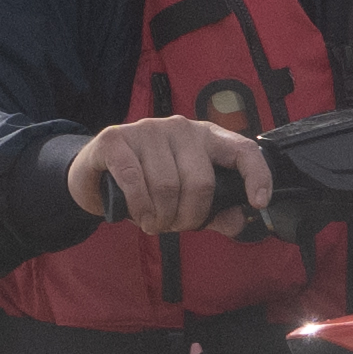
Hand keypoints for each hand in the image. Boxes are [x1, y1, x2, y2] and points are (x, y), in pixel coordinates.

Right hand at [73, 111, 278, 236]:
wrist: (94, 175)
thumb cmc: (147, 185)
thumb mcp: (185, 200)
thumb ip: (214, 211)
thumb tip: (239, 221)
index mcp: (205, 137)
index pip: (242, 149)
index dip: (257, 175)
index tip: (259, 201)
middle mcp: (180, 127)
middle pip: (200, 181)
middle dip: (188, 216)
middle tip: (173, 226)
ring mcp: (147, 129)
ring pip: (166, 185)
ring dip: (160, 216)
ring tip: (153, 221)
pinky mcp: (116, 139)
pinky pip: (134, 179)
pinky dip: (139, 207)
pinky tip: (138, 215)